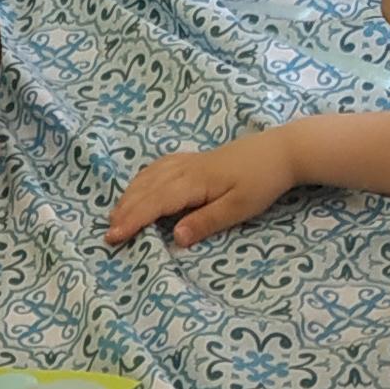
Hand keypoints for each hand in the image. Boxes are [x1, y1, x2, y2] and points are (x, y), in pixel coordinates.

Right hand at [106, 130, 298, 249]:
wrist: (281, 150)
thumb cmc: (263, 181)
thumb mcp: (239, 207)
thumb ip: (206, 222)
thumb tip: (176, 238)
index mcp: (193, 182)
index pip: (154, 203)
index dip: (132, 220)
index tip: (113, 237)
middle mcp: (185, 169)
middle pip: (146, 190)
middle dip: (124, 211)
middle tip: (108, 232)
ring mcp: (188, 161)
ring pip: (149, 177)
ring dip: (130, 195)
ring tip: (117, 214)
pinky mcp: (195, 159)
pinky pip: (158, 167)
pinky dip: (143, 179)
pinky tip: (140, 186)